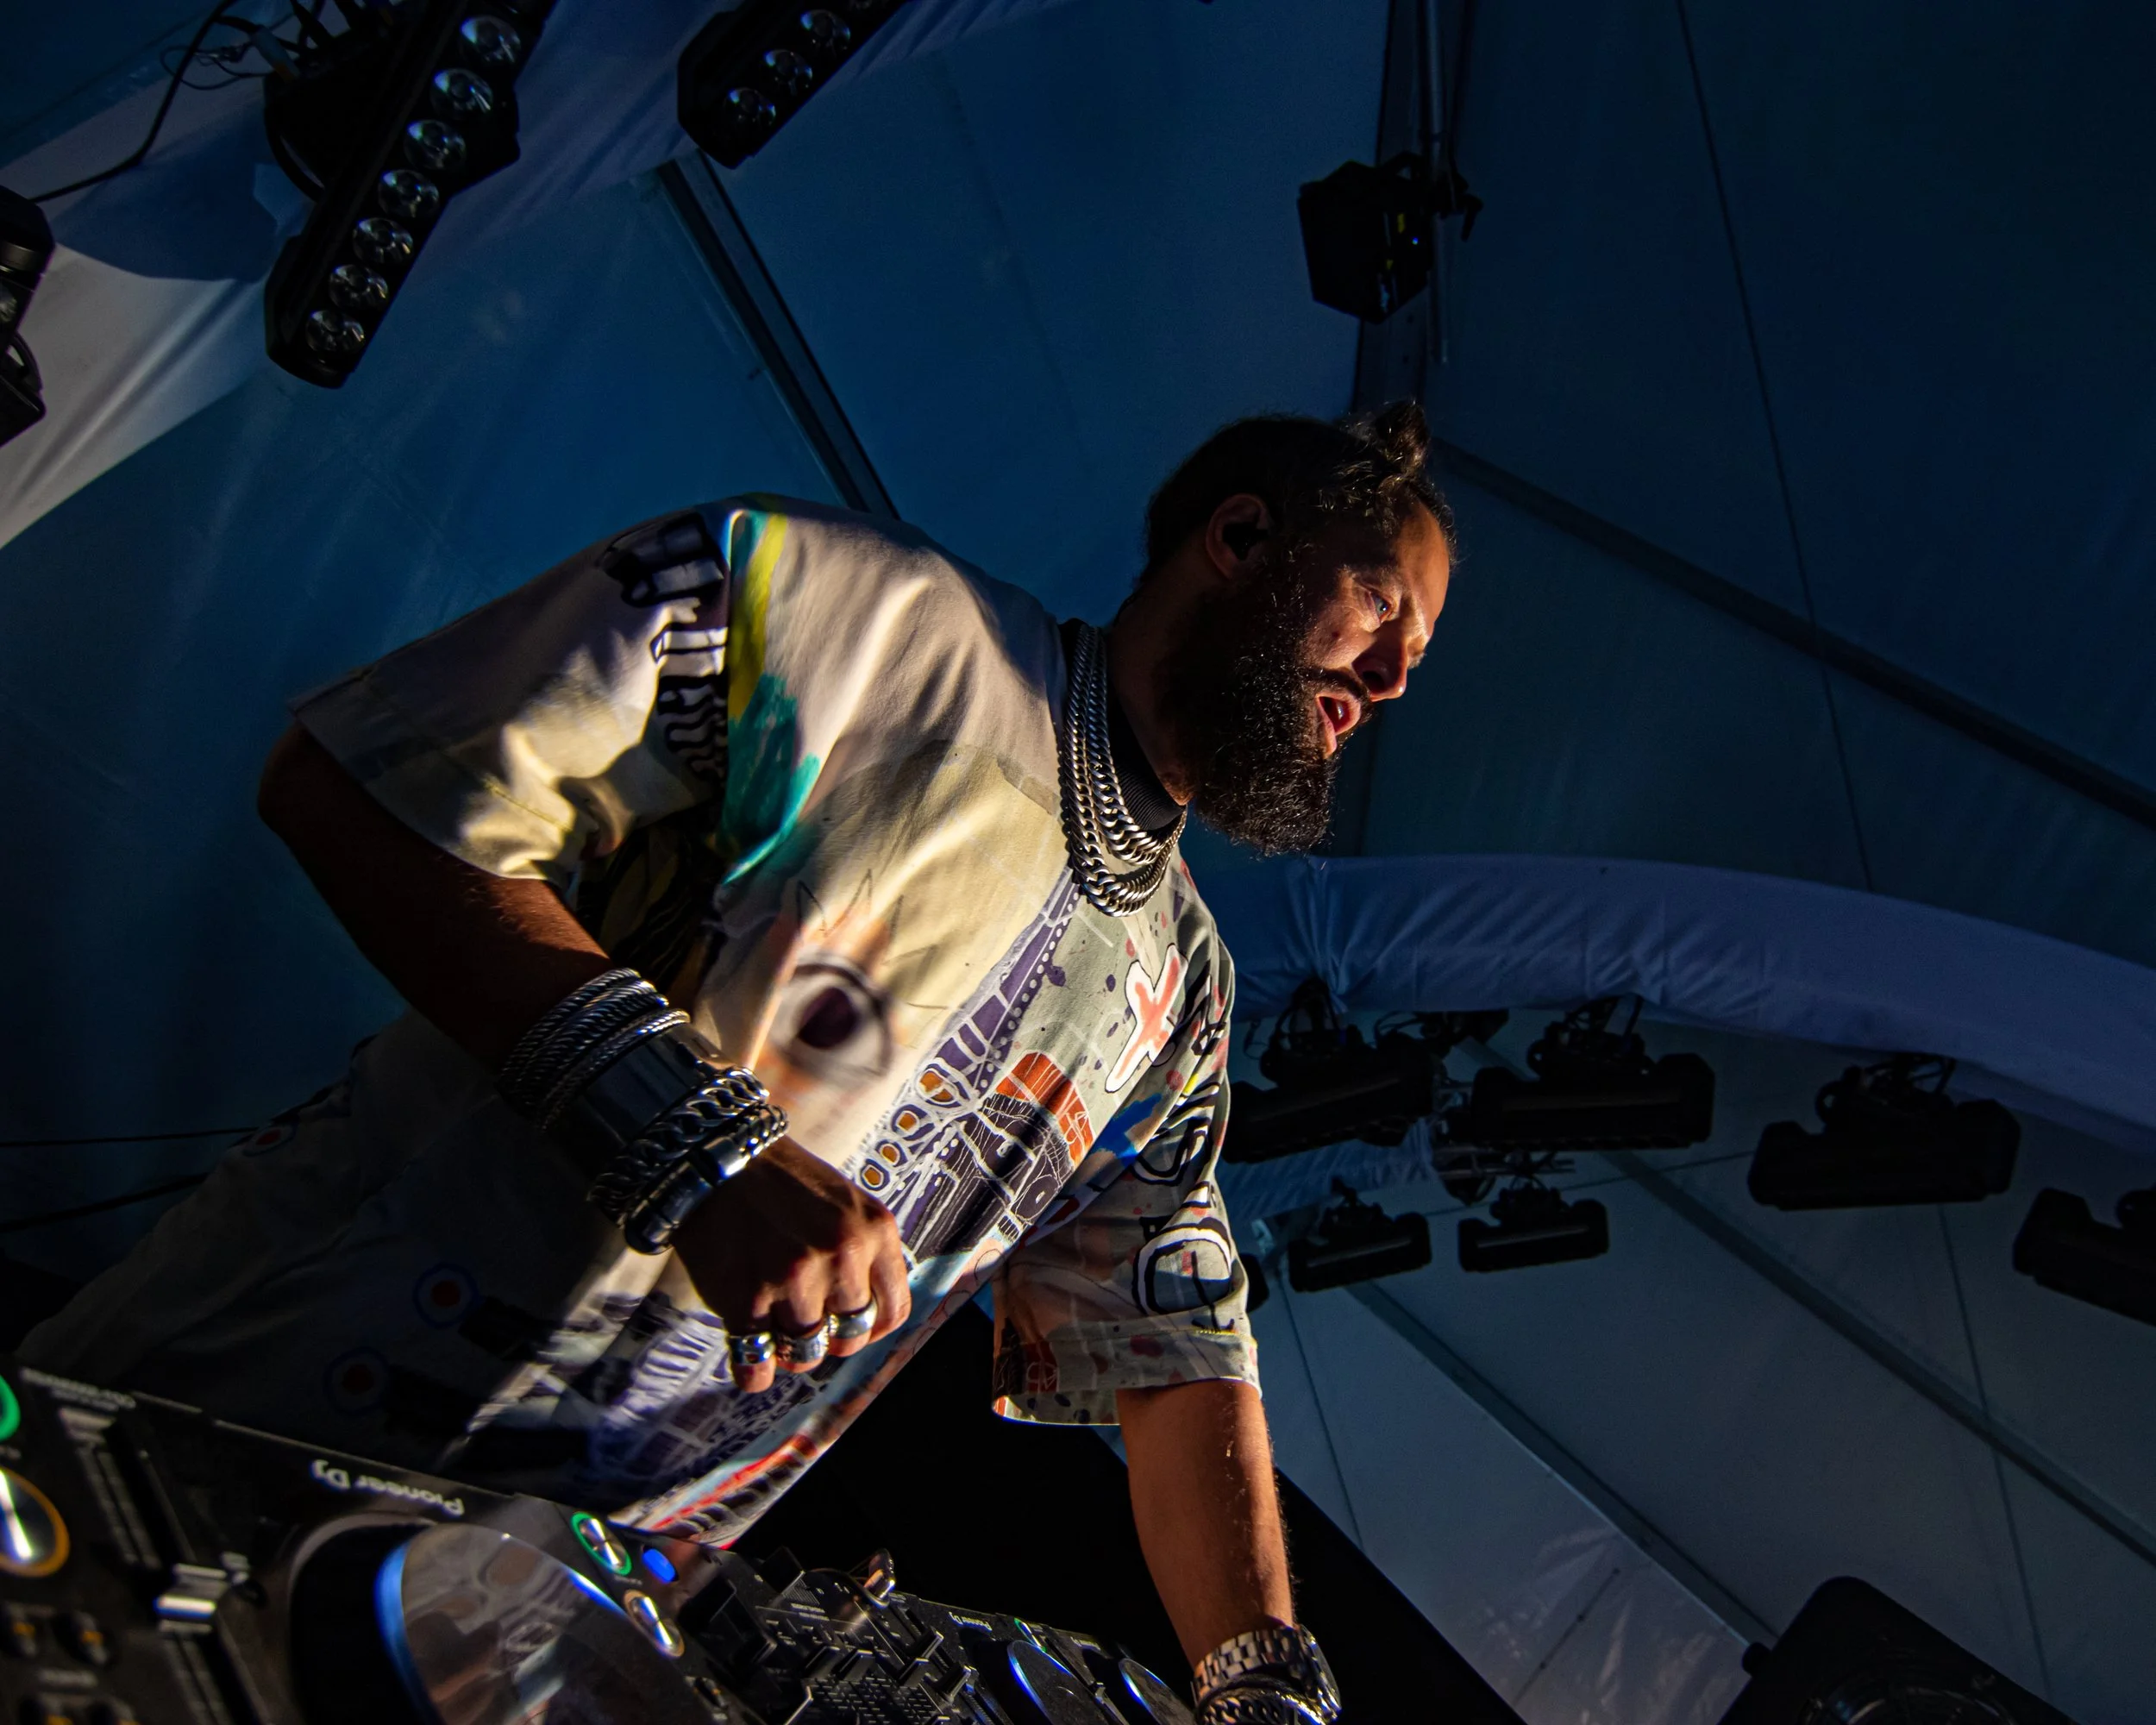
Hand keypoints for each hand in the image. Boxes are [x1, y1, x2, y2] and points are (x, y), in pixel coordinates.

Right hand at [669, 1137, 909, 1392]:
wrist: (712, 1158)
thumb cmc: (778, 1181)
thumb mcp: (844, 1202)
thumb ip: (863, 1252)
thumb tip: (869, 1312)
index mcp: (874, 1231)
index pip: (893, 1311)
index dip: (870, 1327)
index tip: (847, 1324)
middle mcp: (841, 1257)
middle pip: (850, 1339)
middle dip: (827, 1339)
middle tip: (804, 1321)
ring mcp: (794, 1281)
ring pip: (806, 1357)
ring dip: (788, 1351)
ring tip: (772, 1327)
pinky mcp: (747, 1300)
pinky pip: (757, 1368)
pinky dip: (752, 1371)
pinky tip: (746, 1353)